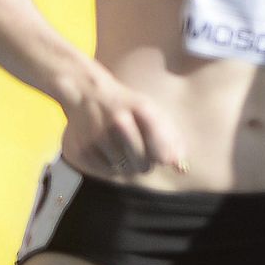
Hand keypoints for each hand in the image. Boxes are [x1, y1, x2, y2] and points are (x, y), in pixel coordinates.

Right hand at [60, 76, 184, 176]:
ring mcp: (98, 136)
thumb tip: (181, 169)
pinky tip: (107, 151)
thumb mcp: (151, 111)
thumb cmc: (125, 104)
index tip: (158, 152)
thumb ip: (171, 139)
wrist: (85, 91)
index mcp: (142, 110)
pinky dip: (110, 167)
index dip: (162, 158)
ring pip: (125, 171)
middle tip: (137, 149)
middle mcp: (119, 122)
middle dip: (145, 162)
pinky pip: (107, 173)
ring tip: (121, 147)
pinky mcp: (82, 149)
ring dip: (127, 165)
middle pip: (144, 166)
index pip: (162, 154)